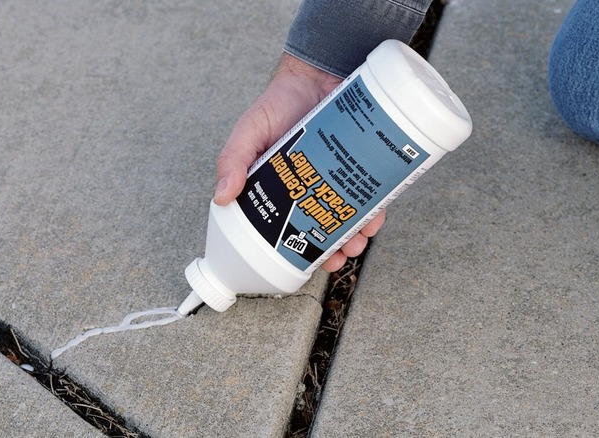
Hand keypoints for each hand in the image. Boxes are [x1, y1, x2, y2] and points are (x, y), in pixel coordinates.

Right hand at [214, 53, 385, 271]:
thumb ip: (233, 159)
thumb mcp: (249, 131)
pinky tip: (377, 219)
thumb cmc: (280, 101)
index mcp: (281, 187)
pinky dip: (377, 210)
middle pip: (323, 227)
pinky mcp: (362, 164)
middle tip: (341, 256)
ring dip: (357, 235)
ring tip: (360, 242)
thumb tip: (221, 197)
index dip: (297, 248)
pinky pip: (374, 194)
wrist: (320, 70)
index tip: (306, 263)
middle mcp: (311, 186)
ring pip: (350, 216)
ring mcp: (338, 177)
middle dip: (333, 247)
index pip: (288, 225)